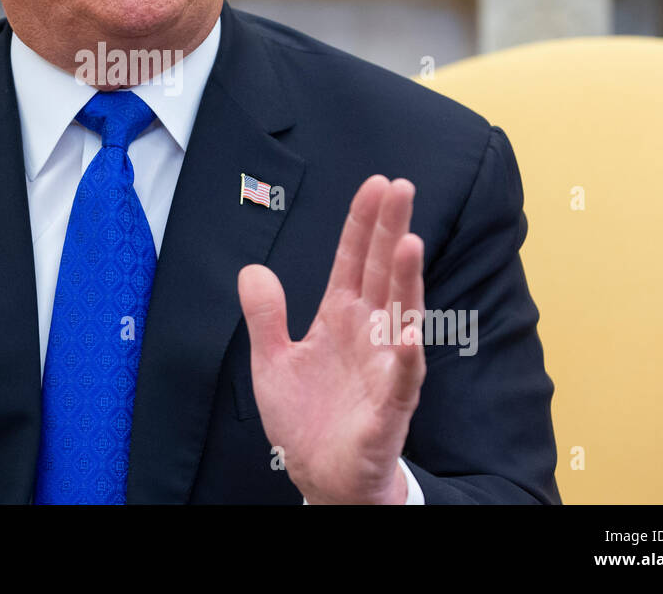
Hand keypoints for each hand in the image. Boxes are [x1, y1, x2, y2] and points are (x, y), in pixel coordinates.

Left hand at [237, 175, 425, 504]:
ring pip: (400, 314)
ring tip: (409, 242)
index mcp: (340, 318)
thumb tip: (252, 269)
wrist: (322, 478)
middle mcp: (369, 334)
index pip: (354, 260)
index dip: (363, 224)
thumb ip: (265, 315)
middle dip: (391, 231)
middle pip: (382, 273)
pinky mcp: (389, 407)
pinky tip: (407, 332)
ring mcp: (384, 367)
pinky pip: (402, 378)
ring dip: (406, 280)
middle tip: (402, 188)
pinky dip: (406, 355)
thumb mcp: (272, 361)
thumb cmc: (306, 419)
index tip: (375, 184)